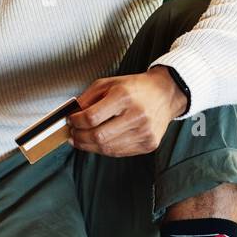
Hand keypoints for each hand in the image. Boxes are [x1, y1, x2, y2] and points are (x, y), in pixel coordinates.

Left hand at [67, 68, 185, 156]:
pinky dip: (104, 149)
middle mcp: (137, 115)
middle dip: (79, 137)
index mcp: (124, 96)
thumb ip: (87, 98)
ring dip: (89, 146)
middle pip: (98, 136)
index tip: (71, 120)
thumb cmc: (135, 88)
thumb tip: (71, 115)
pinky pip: (119, 153)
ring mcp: (144, 132)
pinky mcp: (149, 144)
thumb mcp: (108, 84)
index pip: (91, 117)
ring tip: (82, 139)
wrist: (165, 94)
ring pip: (107, 149)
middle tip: (73, 133)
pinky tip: (98, 143)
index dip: (76, 122)